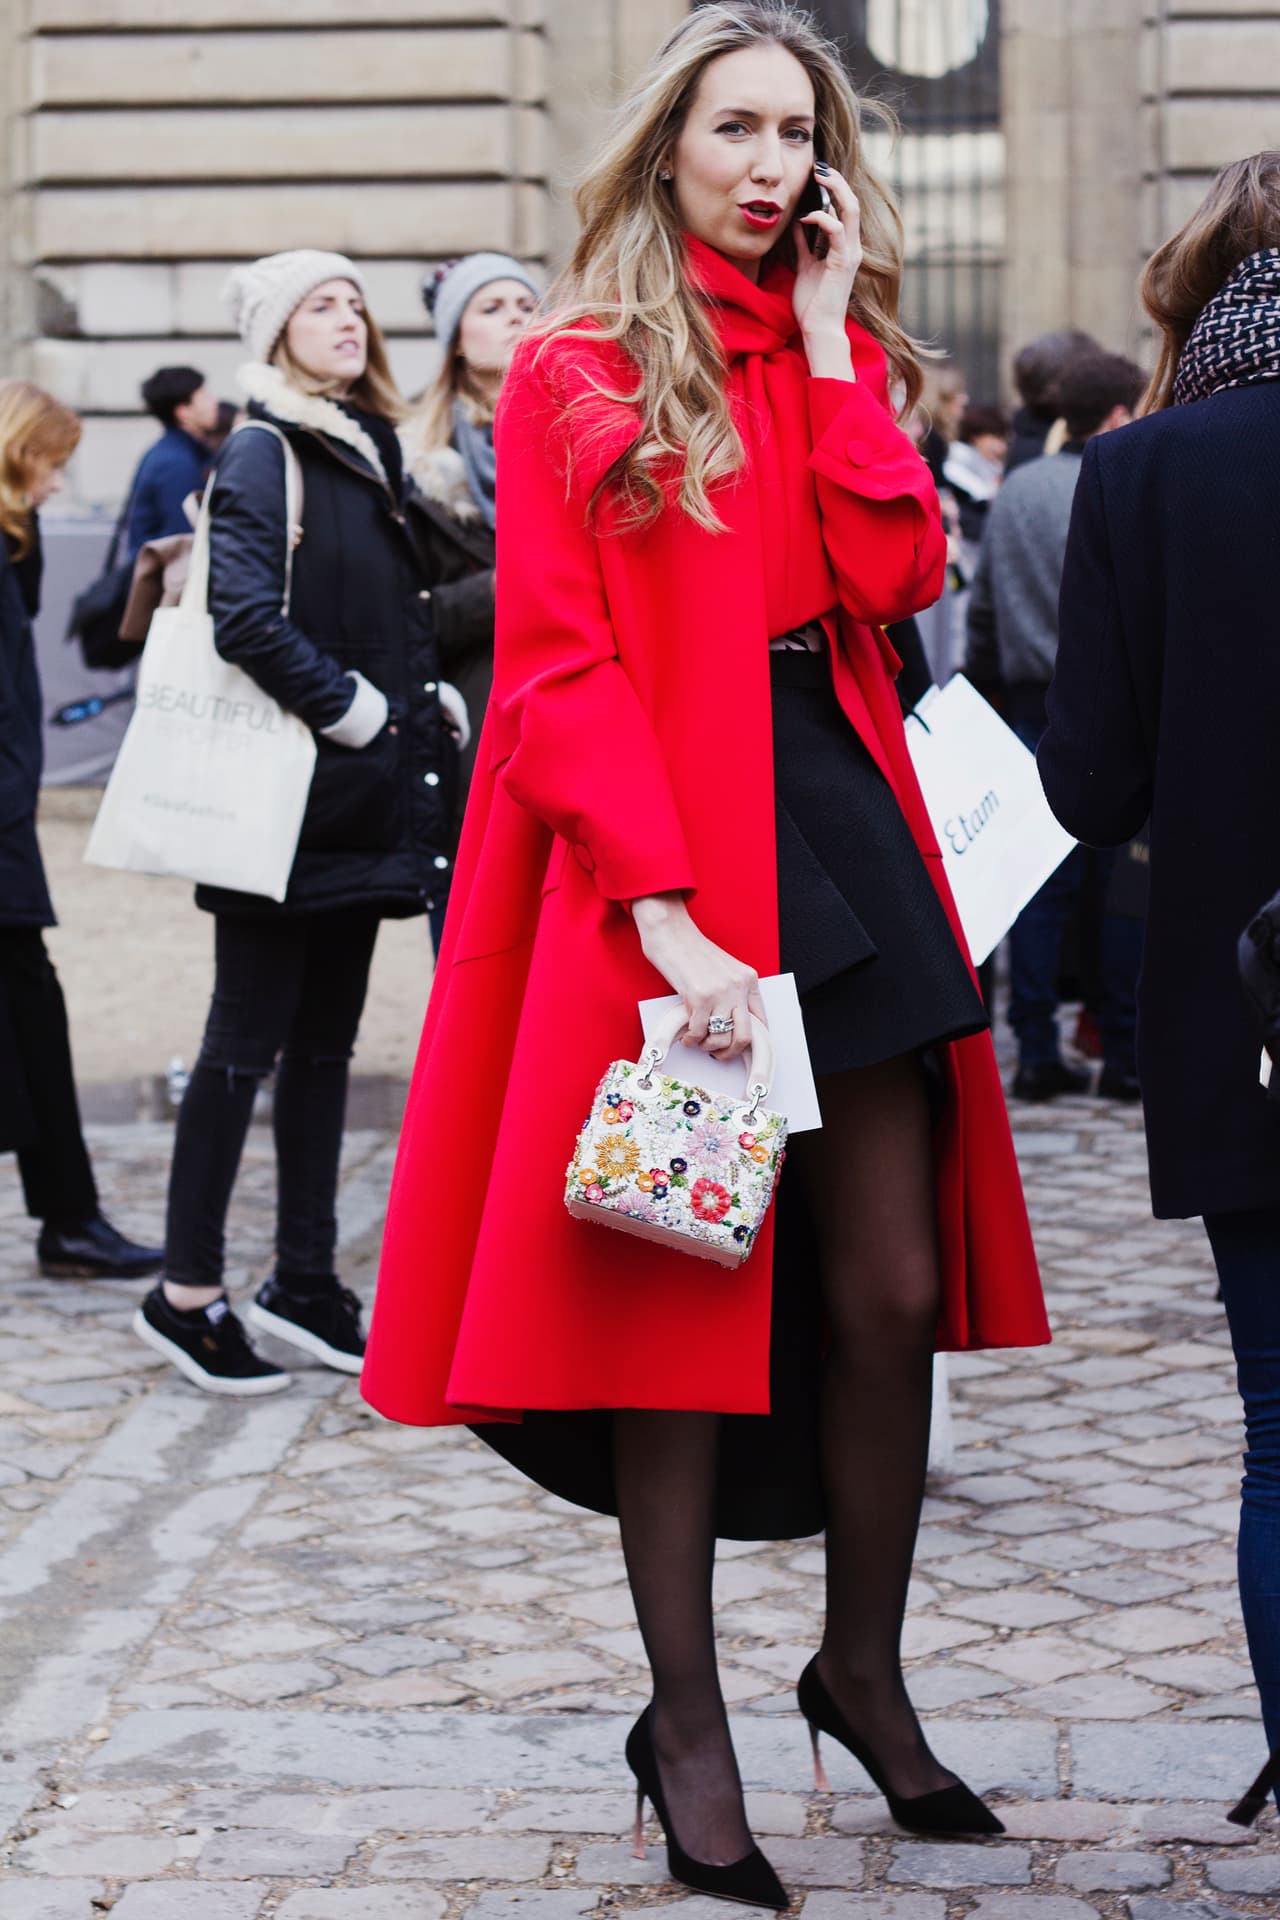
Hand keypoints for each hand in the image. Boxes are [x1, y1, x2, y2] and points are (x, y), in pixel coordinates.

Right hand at [631, 893, 765, 1063]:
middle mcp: (738, 987)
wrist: (671, 932)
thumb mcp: (723, 970)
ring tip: (698, 1041)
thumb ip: (732, 992)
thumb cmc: (691, 951)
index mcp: (748, 979)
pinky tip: (687, 1036)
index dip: (749, 1041)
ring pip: (722, 1038)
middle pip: (746, 1036)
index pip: (761, 1020)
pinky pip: (699, 1032)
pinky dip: (692, 1040)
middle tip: (718, 1053)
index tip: (736, 1046)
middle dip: (731, 1052)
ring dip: (708, 1046)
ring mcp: (720, 992)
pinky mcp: (699, 997)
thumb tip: (731, 1022)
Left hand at [792, 163, 862, 350]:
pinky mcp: (842, 263)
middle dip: (836, 180)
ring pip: (850, 209)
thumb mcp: (805, 265)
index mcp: (845, 247)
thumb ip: (804, 244)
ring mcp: (850, 254)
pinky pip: (835, 230)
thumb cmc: (812, 303)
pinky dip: (821, 218)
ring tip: (817, 176)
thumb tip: (797, 223)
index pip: (845, 208)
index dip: (834, 187)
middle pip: (851, 202)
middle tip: (818, 166)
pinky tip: (805, 217)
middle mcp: (852, 247)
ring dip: (834, 189)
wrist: (818, 329)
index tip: (816, 173)